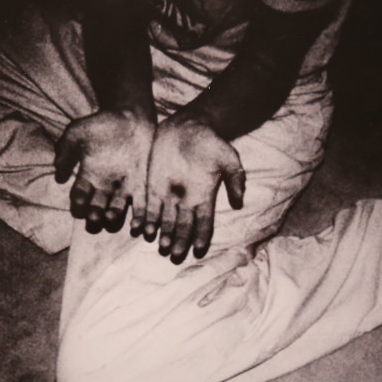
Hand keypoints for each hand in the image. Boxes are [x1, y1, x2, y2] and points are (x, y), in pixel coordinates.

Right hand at [54, 109, 154, 232]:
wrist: (129, 115)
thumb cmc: (100, 124)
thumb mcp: (76, 133)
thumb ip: (65, 152)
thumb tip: (58, 176)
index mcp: (87, 176)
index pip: (79, 196)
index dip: (78, 203)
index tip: (78, 205)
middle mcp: (104, 186)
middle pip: (96, 209)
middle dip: (94, 215)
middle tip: (94, 216)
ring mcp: (123, 187)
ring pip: (116, 211)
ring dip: (113, 217)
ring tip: (110, 216)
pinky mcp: (142, 184)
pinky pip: (140, 205)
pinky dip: (138, 216)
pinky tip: (136, 223)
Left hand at [143, 115, 245, 262]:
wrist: (189, 126)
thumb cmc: (211, 142)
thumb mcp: (229, 158)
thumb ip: (235, 179)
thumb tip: (239, 202)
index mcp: (204, 196)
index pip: (204, 223)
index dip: (201, 237)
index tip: (198, 250)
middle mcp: (186, 200)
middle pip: (183, 227)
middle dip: (179, 242)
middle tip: (175, 256)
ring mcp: (168, 194)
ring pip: (165, 221)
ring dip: (163, 235)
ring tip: (161, 246)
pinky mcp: (152, 185)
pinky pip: (148, 206)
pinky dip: (145, 219)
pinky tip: (141, 230)